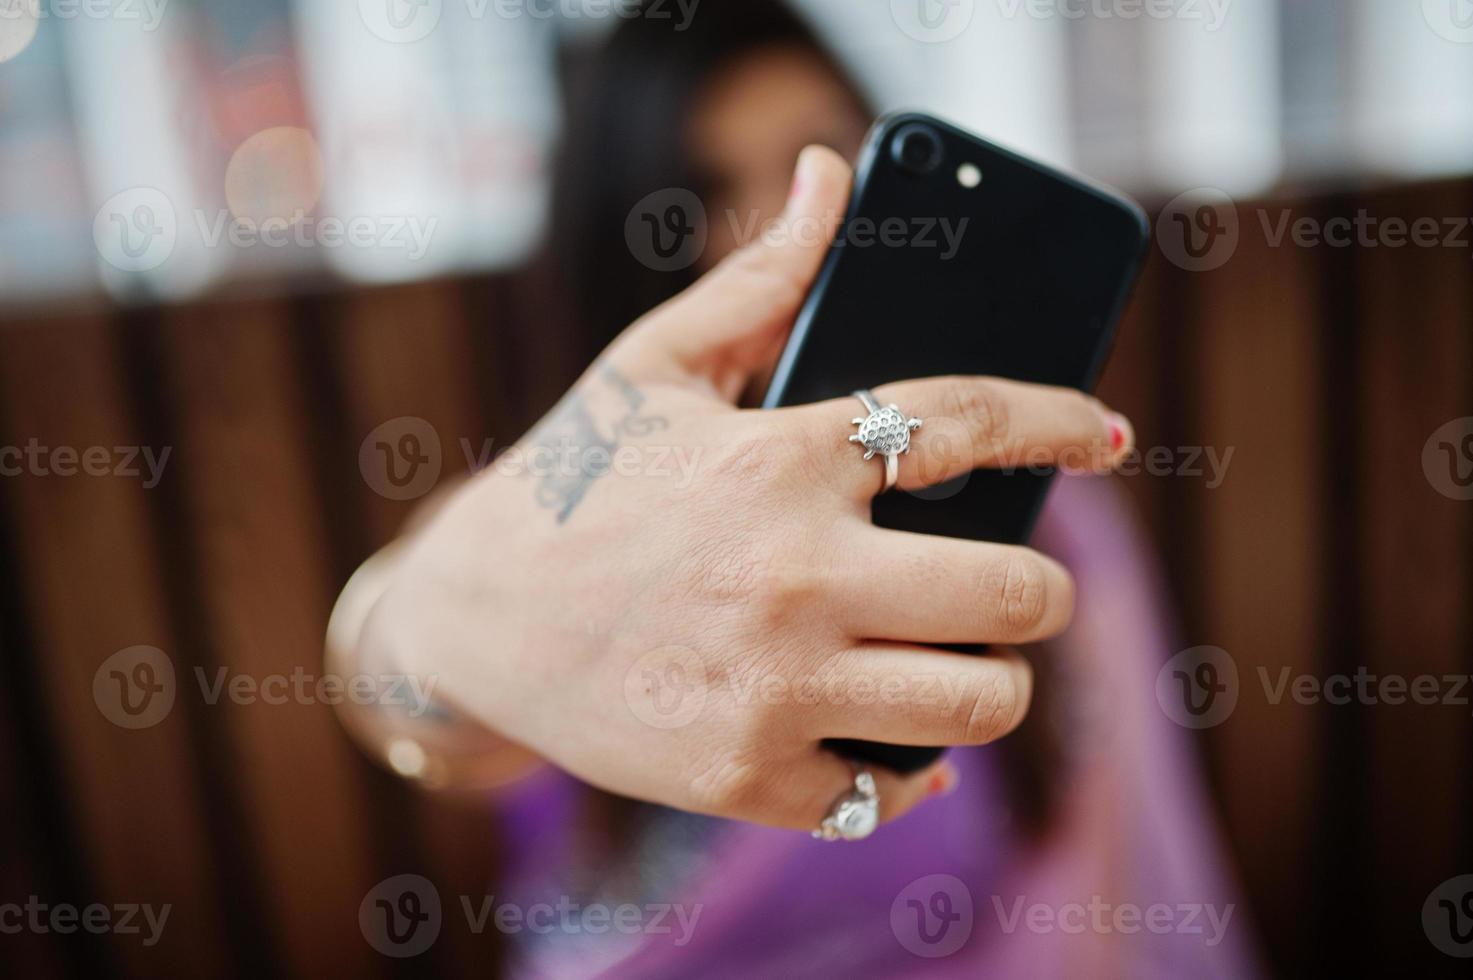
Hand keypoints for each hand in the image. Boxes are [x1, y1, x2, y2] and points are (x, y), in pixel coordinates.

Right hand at [361, 146, 1134, 830]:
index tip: (1105, 433)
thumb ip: (761, 277)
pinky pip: (894, 790)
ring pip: (981, 703)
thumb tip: (829, 174)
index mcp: (781, 460)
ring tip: (960, 656)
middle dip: (1040, 585)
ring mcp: (774, 689)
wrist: (469, 620)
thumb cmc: (575, 480)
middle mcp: (793, 576)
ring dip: (995, 677)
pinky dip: (912, 767)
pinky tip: (892, 730)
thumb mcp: (654, 363)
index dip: (1059, 422)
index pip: (970, 425)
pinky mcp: (747, 776)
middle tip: (1016, 581)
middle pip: (1016, 592)